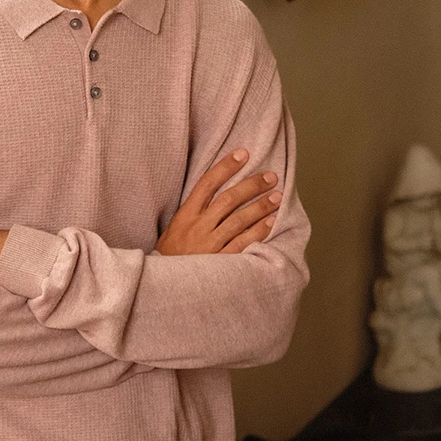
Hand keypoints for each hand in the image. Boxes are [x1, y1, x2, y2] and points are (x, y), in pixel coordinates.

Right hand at [156, 149, 280, 255]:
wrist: (163, 286)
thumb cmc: (171, 257)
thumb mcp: (174, 230)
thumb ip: (193, 214)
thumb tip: (215, 193)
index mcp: (185, 216)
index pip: (206, 184)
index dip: (225, 167)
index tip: (243, 154)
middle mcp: (197, 227)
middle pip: (227, 199)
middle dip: (251, 186)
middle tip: (270, 177)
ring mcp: (209, 244)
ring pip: (238, 220)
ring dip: (259, 207)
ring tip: (277, 196)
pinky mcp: (219, 262)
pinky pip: (242, 244)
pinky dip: (257, 232)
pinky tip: (270, 222)